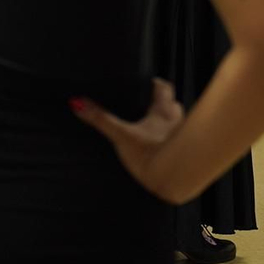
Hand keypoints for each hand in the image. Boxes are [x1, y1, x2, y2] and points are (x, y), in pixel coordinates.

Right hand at [71, 78, 186, 200]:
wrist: (175, 182)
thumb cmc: (154, 157)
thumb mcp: (121, 136)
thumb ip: (101, 119)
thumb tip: (79, 103)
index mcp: (163, 112)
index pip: (164, 89)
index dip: (156, 84)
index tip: (149, 82)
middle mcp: (177, 122)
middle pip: (173, 104)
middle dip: (163, 102)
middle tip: (149, 103)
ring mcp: (183, 139)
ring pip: (178, 123)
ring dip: (168, 122)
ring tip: (153, 126)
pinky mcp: (184, 156)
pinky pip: (177, 143)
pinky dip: (170, 142)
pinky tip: (159, 149)